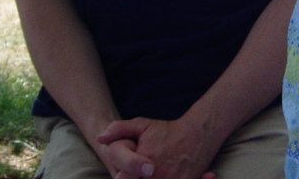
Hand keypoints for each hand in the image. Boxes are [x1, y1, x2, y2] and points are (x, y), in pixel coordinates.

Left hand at [99, 117, 217, 178]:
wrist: (198, 133)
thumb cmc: (167, 131)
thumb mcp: (142, 125)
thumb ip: (119, 130)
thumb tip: (100, 138)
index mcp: (144, 161)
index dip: (123, 176)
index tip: (124, 174)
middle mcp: (157, 174)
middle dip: (135, 178)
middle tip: (144, 172)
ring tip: (154, 174)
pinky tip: (165, 176)